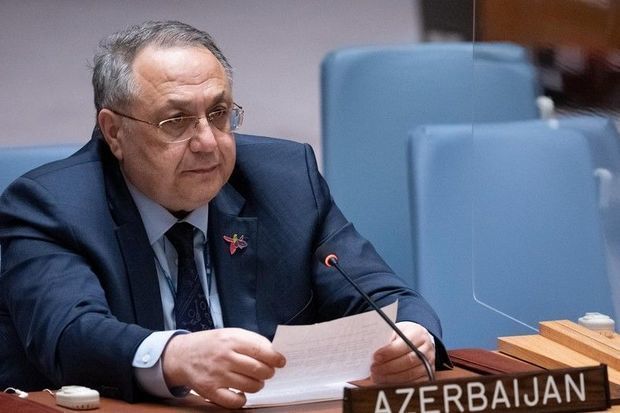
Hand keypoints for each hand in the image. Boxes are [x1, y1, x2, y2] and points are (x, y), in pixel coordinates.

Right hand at [162, 328, 285, 408]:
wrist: (182, 355)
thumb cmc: (212, 344)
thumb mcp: (231, 333)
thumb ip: (252, 340)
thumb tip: (274, 352)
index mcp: (231, 339)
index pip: (261, 350)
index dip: (275, 358)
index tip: (281, 361)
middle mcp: (224, 357)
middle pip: (258, 370)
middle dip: (268, 372)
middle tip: (267, 372)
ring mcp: (217, 375)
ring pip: (251, 386)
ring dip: (258, 385)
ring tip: (253, 380)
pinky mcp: (210, 390)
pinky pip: (235, 402)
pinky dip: (242, 399)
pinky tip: (240, 392)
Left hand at [370, 321, 434, 384]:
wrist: (419, 340)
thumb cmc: (404, 335)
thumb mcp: (396, 331)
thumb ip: (388, 341)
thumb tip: (375, 354)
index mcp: (418, 334)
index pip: (404, 344)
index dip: (389, 352)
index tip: (375, 357)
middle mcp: (426, 349)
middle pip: (408, 361)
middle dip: (388, 367)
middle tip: (373, 369)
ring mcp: (429, 363)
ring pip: (410, 374)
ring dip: (391, 377)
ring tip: (376, 376)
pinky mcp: (427, 375)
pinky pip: (413, 383)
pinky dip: (398, 384)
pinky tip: (385, 382)